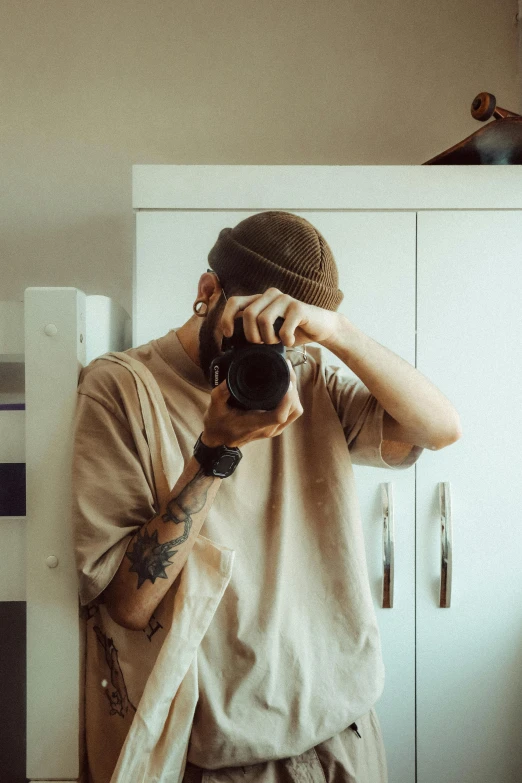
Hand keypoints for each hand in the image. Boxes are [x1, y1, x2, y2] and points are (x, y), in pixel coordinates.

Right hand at [202, 361, 302, 447]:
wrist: (219, 440)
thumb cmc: (218, 424)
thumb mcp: (214, 407)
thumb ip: (221, 393)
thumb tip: (229, 379)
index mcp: (255, 424)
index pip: (279, 414)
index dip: (287, 398)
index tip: (286, 380)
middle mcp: (268, 429)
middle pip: (292, 410)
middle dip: (293, 389)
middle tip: (286, 370)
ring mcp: (274, 429)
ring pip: (295, 411)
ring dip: (295, 394)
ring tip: (287, 376)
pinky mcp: (275, 427)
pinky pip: (292, 413)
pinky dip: (292, 400)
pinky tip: (286, 387)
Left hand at [220, 288, 339, 347]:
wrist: (320, 327)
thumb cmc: (291, 330)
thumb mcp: (268, 330)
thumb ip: (253, 329)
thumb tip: (232, 341)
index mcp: (259, 299)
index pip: (234, 302)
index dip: (227, 318)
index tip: (229, 335)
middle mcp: (270, 295)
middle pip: (248, 315)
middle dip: (252, 336)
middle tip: (263, 343)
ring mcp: (284, 299)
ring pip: (263, 320)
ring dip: (269, 338)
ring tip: (277, 342)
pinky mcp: (298, 307)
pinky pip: (284, 329)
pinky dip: (286, 341)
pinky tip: (291, 342)